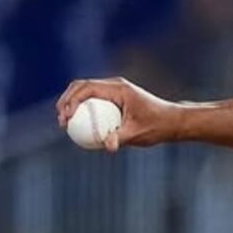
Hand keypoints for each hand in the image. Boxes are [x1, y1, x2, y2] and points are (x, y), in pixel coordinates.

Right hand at [56, 77, 183, 151]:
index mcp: (119, 89)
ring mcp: (114, 90)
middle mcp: (115, 85)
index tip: (66, 118)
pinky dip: (83, 110)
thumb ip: (120, 138)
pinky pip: (94, 101)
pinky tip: (78, 127)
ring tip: (64, 124)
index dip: (71, 100)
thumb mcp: (138, 134)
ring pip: (85, 92)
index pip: (87, 88)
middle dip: (66, 100)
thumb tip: (107, 147)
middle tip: (60, 121)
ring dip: (72, 103)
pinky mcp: (115, 98)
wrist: (171, 121)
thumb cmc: (157, 126)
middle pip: (81, 86)